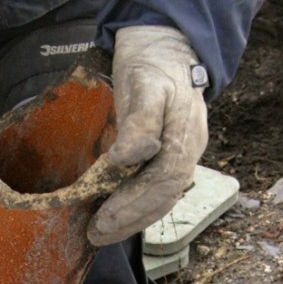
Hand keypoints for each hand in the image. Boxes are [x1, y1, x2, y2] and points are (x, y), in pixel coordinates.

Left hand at [87, 26, 207, 245]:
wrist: (164, 49)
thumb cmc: (152, 67)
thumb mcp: (145, 86)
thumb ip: (140, 122)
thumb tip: (129, 157)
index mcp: (185, 138)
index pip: (163, 183)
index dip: (134, 204)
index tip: (105, 217)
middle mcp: (187, 153)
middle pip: (162, 198)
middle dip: (128, 220)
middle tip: (95, 234)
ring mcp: (179, 157)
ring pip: (160, 200)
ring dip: (130, 221)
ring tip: (100, 233)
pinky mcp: (167, 159)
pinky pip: (154, 192)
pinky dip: (134, 209)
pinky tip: (113, 217)